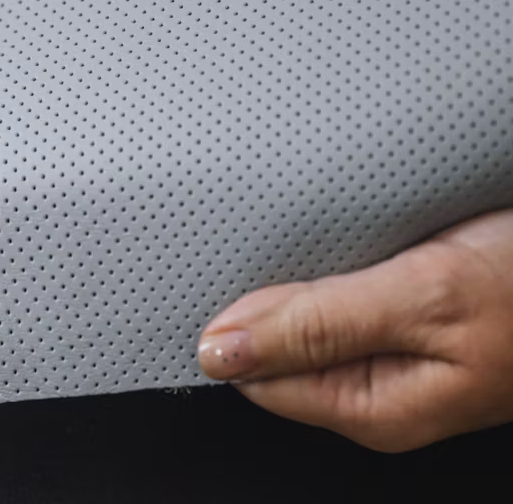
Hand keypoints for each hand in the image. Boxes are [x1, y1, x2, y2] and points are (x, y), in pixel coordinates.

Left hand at [197, 209, 512, 451]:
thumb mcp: (425, 296)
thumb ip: (318, 324)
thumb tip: (220, 352)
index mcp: (375, 406)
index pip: (256, 378)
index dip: (237, 327)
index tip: (234, 277)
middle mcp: (383, 390)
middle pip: (279, 349)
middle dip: (268, 300)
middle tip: (287, 247)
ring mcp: (403, 356)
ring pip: (312, 319)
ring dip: (305, 277)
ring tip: (327, 239)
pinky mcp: (419, 321)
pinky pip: (349, 298)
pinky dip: (340, 263)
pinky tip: (354, 239)